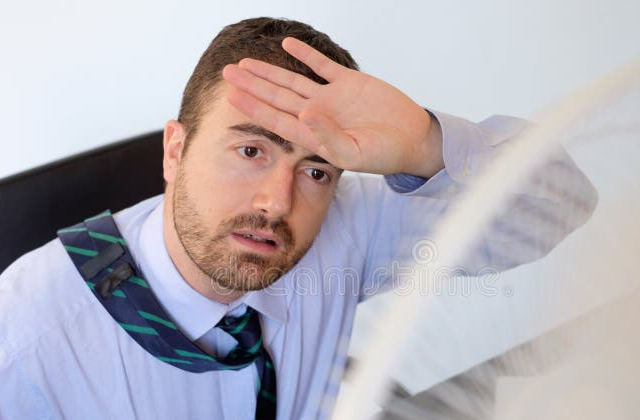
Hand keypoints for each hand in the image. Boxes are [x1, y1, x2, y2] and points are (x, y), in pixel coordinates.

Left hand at [222, 37, 443, 177]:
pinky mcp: (350, 83)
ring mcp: (332, 98)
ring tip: (245, 63)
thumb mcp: (356, 153)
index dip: (254, 108)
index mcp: (315, 135)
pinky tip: (288, 45)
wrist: (413, 140)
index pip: (276, 119)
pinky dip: (306, 55)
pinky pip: (322, 65)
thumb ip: (328, 135)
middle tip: (227, 74)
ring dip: (269, 72)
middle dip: (252, 86)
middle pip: (277, 97)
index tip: (232, 97)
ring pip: (293, 81)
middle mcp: (317, 115)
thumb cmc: (385, 155)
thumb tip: (304, 113)